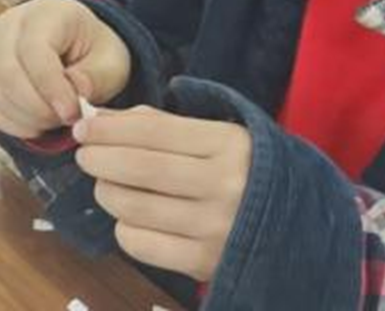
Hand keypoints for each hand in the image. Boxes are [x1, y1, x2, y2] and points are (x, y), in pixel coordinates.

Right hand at [0, 0, 131, 137]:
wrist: (79, 46)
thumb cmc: (95, 49)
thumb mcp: (111, 60)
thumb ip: (96, 76)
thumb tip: (76, 90)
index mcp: (46, 12)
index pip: (34, 49)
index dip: (51, 86)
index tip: (73, 112)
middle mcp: (11, 25)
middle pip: (8, 73)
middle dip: (40, 108)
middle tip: (69, 119)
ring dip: (30, 118)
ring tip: (59, 118)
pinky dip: (17, 125)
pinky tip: (42, 123)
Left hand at [74, 107, 252, 282]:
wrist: (301, 230)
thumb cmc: (247, 174)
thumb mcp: (219, 137)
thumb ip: (161, 125)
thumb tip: (101, 120)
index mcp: (229, 144)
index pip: (152, 131)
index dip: (108, 129)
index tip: (83, 128)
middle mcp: (225, 185)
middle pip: (138, 168)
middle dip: (99, 159)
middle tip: (85, 156)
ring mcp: (215, 228)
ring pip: (134, 207)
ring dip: (107, 192)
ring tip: (107, 186)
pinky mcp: (205, 263)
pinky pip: (141, 245)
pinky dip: (124, 229)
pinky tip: (130, 219)